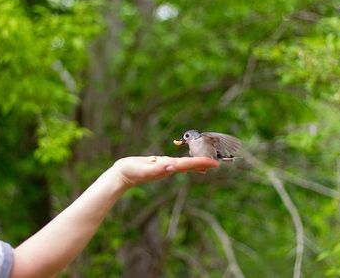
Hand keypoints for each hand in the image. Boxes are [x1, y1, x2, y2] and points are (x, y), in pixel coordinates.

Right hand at [109, 156, 223, 186]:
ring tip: (208, 164)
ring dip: (197, 164)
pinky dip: (186, 164)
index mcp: (167, 168)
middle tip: (218, 164)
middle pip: (190, 166)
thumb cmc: (131, 172)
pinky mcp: (160, 165)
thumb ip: (156, 168)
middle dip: (203, 164)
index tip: (214, 164)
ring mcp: (165, 168)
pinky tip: (188, 165)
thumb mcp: (143, 169)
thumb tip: (170, 166)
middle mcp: (169, 169)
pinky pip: (177, 164)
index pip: (188, 164)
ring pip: (185, 165)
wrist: (122, 176)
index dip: (201, 163)